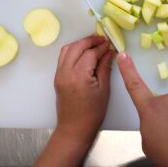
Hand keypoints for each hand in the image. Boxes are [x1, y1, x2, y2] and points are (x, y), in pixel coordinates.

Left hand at [35, 35, 114, 166]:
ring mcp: (59, 74)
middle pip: (76, 47)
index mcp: (79, 76)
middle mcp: (66, 72)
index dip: (101, 47)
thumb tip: (109, 52)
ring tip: (93, 44)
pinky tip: (84, 52)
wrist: (74, 128)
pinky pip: (63, 57)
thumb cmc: (92, 113)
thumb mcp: (104, 90)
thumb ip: (105, 68)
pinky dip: (73, 51)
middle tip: (102, 39)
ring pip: (67, 49)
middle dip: (90, 41)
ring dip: (80, 43)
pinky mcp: (57, 77)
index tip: (110, 45)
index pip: (90, 53)